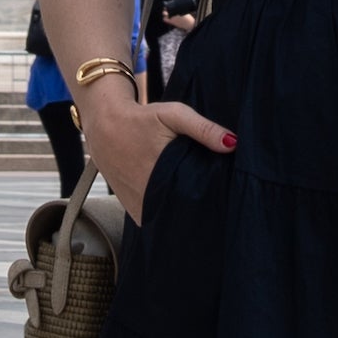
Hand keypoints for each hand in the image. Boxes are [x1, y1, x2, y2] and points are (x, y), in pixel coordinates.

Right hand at [78, 74, 233, 226]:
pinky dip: (167, 217)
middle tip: (215, 204)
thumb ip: (203, 128)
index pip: (195, 202)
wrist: (104, 127)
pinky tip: (179, 208)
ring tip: (200, 209)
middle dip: (200, 212)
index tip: (224, 200)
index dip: (211, 203)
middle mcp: (149, 197)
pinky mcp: (134, 211)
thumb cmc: (141, 119)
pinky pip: (156, 221)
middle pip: (184, 215)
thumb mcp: (173, 115)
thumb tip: (233, 143)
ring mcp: (139, 207)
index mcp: (162, 176)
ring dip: (184, 217)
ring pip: (169, 222)